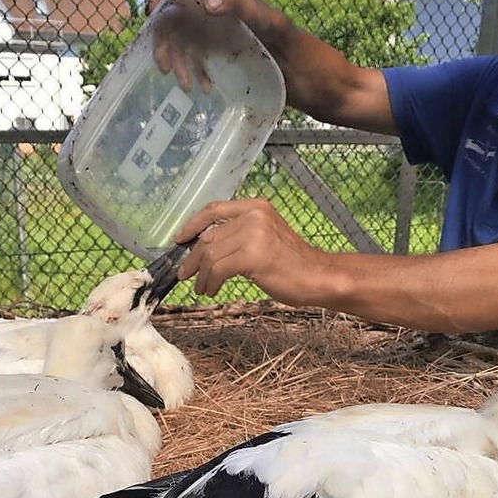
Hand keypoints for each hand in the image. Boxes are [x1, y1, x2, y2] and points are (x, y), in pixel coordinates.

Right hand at [145, 0, 288, 91]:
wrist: (298, 69)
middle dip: (163, 42)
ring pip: (179, 45)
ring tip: (187, 85)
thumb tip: (209, 3)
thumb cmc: (286, 39)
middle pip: (171, 21)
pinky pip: (193, 63)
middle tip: (164, 67)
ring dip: (177, 63)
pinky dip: (193, 75)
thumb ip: (240, 5)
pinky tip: (203, 88)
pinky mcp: (214, 56)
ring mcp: (209, 36)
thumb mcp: (266, 19)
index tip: (153, 19)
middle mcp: (207, 14)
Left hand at [175, 199, 329, 305]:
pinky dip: (210, 282)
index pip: (214, 210)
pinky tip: (212, 290)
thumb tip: (206, 248)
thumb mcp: (265, 239)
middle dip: (193, 259)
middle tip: (185, 275)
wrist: (318, 277)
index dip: (192, 225)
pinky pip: (218, 269)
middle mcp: (253, 215)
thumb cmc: (293, 264)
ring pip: (210, 255)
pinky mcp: (253, 255)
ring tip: (201, 288)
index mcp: (256, 207)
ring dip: (201, 275)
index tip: (179, 239)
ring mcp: (253, 234)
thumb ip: (240, 235)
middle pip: (209, 236)